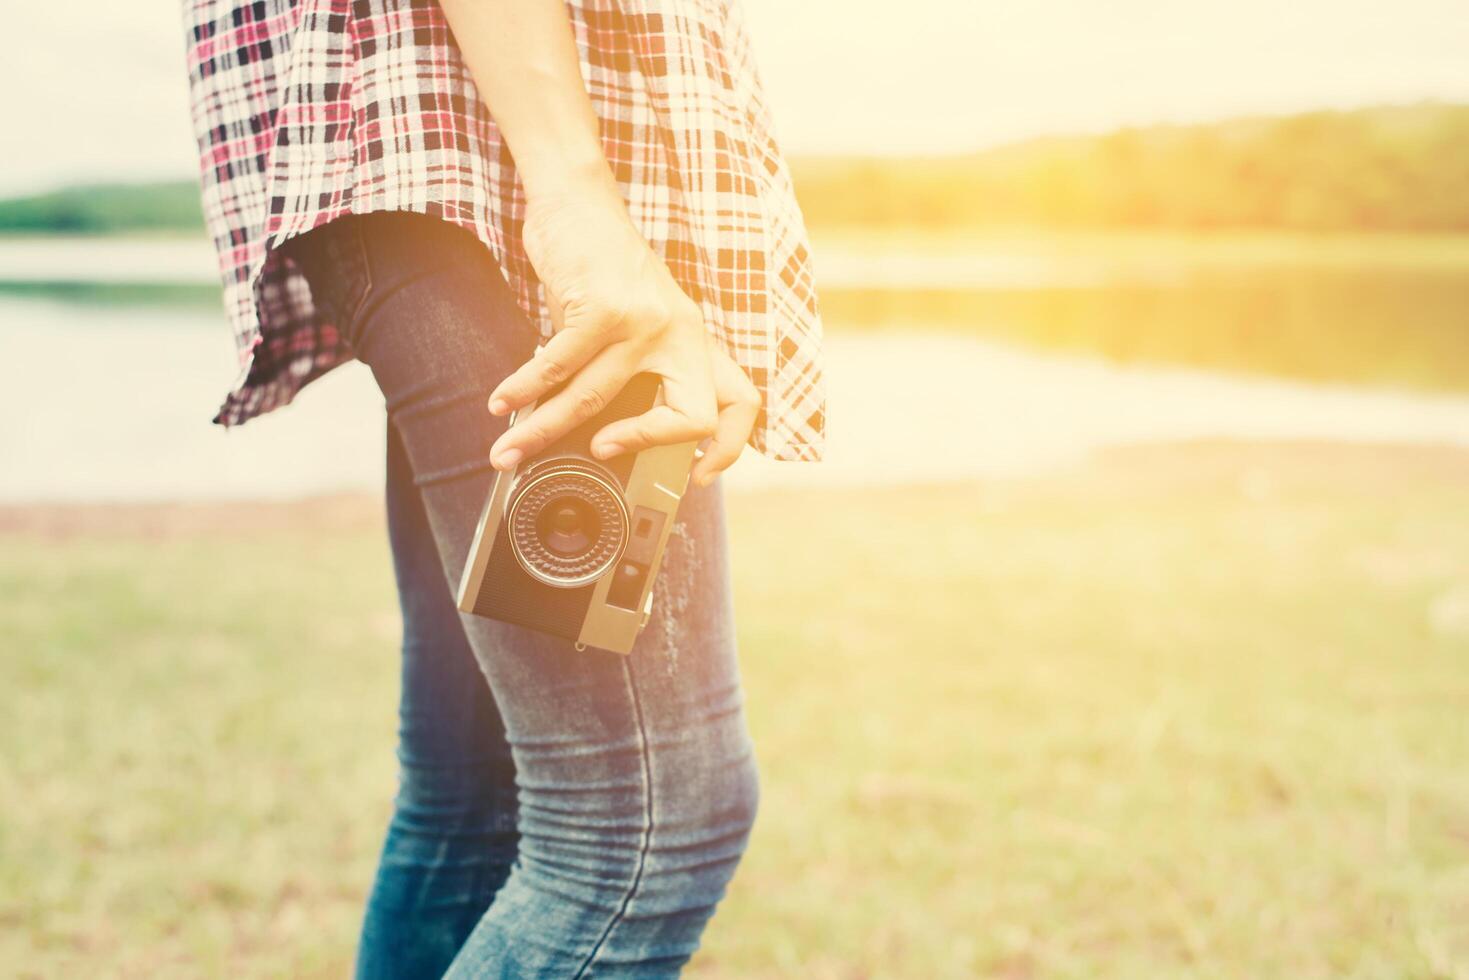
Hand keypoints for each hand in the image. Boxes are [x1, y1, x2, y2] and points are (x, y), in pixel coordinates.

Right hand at [487, 187, 760, 486]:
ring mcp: (644, 322)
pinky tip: (503, 402)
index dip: (728, 447)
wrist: (579, 200)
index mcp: (694, 340)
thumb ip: (636, 367)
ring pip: (594, 399)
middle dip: (644, 445)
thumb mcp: (638, 318)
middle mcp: (681, 333)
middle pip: (691, 416)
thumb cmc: (602, 265)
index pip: (740, 403)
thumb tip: (602, 430)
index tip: (699, 473)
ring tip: (511, 450)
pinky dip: (523, 390)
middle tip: (599, 454)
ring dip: (543, 430)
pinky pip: (557, 368)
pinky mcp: (602, 309)